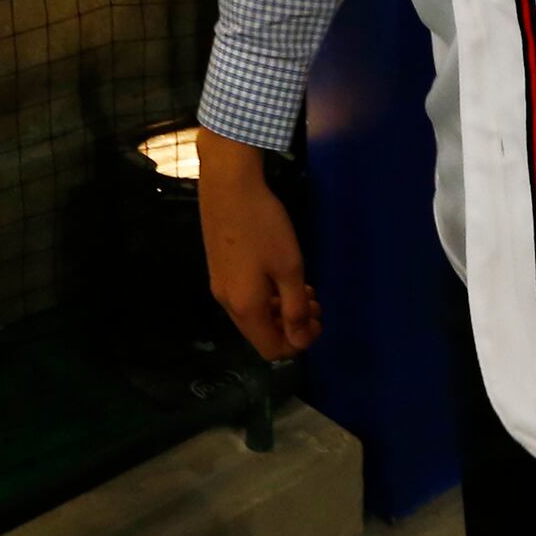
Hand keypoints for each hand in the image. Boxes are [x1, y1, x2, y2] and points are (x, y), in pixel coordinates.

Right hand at [197, 129, 319, 360]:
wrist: (228, 185)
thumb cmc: (264, 226)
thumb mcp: (289, 268)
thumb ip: (296, 309)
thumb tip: (299, 341)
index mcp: (245, 307)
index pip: (272, 350)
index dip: (299, 343)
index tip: (317, 319)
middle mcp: (227, 303)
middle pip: (262, 334)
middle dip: (292, 326)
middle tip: (314, 302)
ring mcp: (220, 286)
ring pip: (254, 315)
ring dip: (281, 310)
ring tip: (302, 287)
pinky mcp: (218, 269)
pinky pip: (245, 298)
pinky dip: (267, 296)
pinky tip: (279, 274)